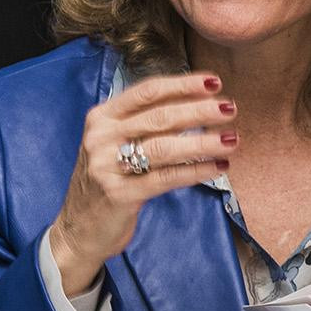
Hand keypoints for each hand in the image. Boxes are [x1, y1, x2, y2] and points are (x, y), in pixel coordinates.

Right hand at [44, 74, 234, 296]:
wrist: (77, 228)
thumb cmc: (107, 179)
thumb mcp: (114, 143)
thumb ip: (144, 122)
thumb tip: (198, 101)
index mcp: (102, 118)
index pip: (146, 92)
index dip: (182, 85)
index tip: (214, 82)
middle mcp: (101, 138)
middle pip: (159, 117)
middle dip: (199, 111)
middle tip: (230, 108)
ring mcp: (107, 167)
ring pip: (164, 147)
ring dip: (203, 142)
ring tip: (232, 139)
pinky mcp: (120, 195)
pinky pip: (166, 178)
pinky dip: (196, 171)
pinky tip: (219, 166)